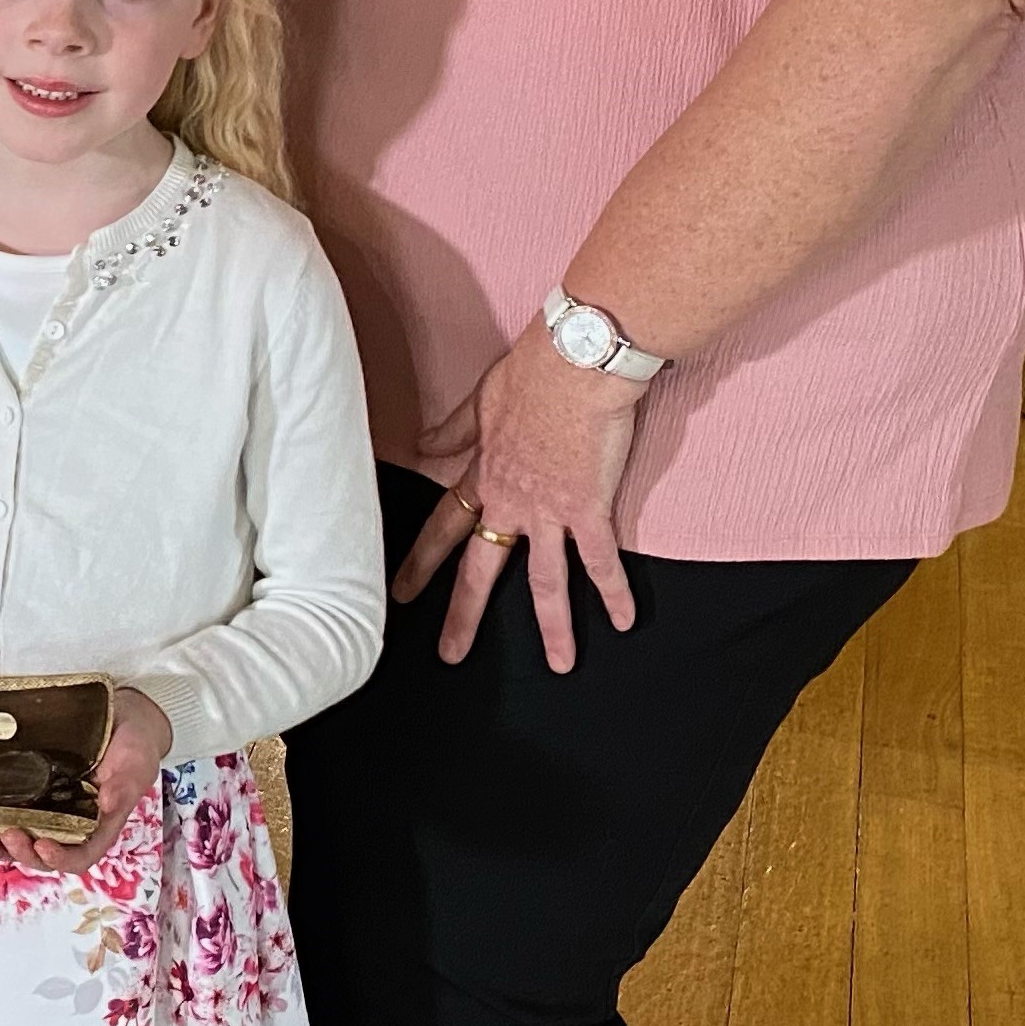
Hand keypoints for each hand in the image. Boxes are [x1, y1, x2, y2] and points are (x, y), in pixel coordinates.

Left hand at [0, 687, 172, 874]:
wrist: (120, 715)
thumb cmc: (134, 743)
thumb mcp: (136, 761)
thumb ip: (125, 785)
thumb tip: (107, 805)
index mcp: (101, 824)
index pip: (81, 855)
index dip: (61, 859)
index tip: (43, 845)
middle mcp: (74, 823)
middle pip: (46, 854)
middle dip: (24, 853)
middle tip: (9, 834)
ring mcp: (52, 808)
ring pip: (24, 840)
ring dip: (1, 846)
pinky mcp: (33, 791)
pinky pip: (11, 813)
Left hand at [394, 328, 646, 672]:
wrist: (577, 360)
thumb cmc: (533, 369)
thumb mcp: (482, 398)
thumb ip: (455, 430)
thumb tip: (421, 444)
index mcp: (485, 474)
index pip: (444, 525)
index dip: (421, 560)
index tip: (400, 591)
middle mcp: (511, 500)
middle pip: (481, 568)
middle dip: (463, 614)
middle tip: (450, 654)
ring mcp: (549, 509)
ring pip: (545, 581)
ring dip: (553, 626)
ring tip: (558, 665)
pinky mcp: (589, 508)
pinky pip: (601, 561)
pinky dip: (615, 593)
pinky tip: (625, 622)